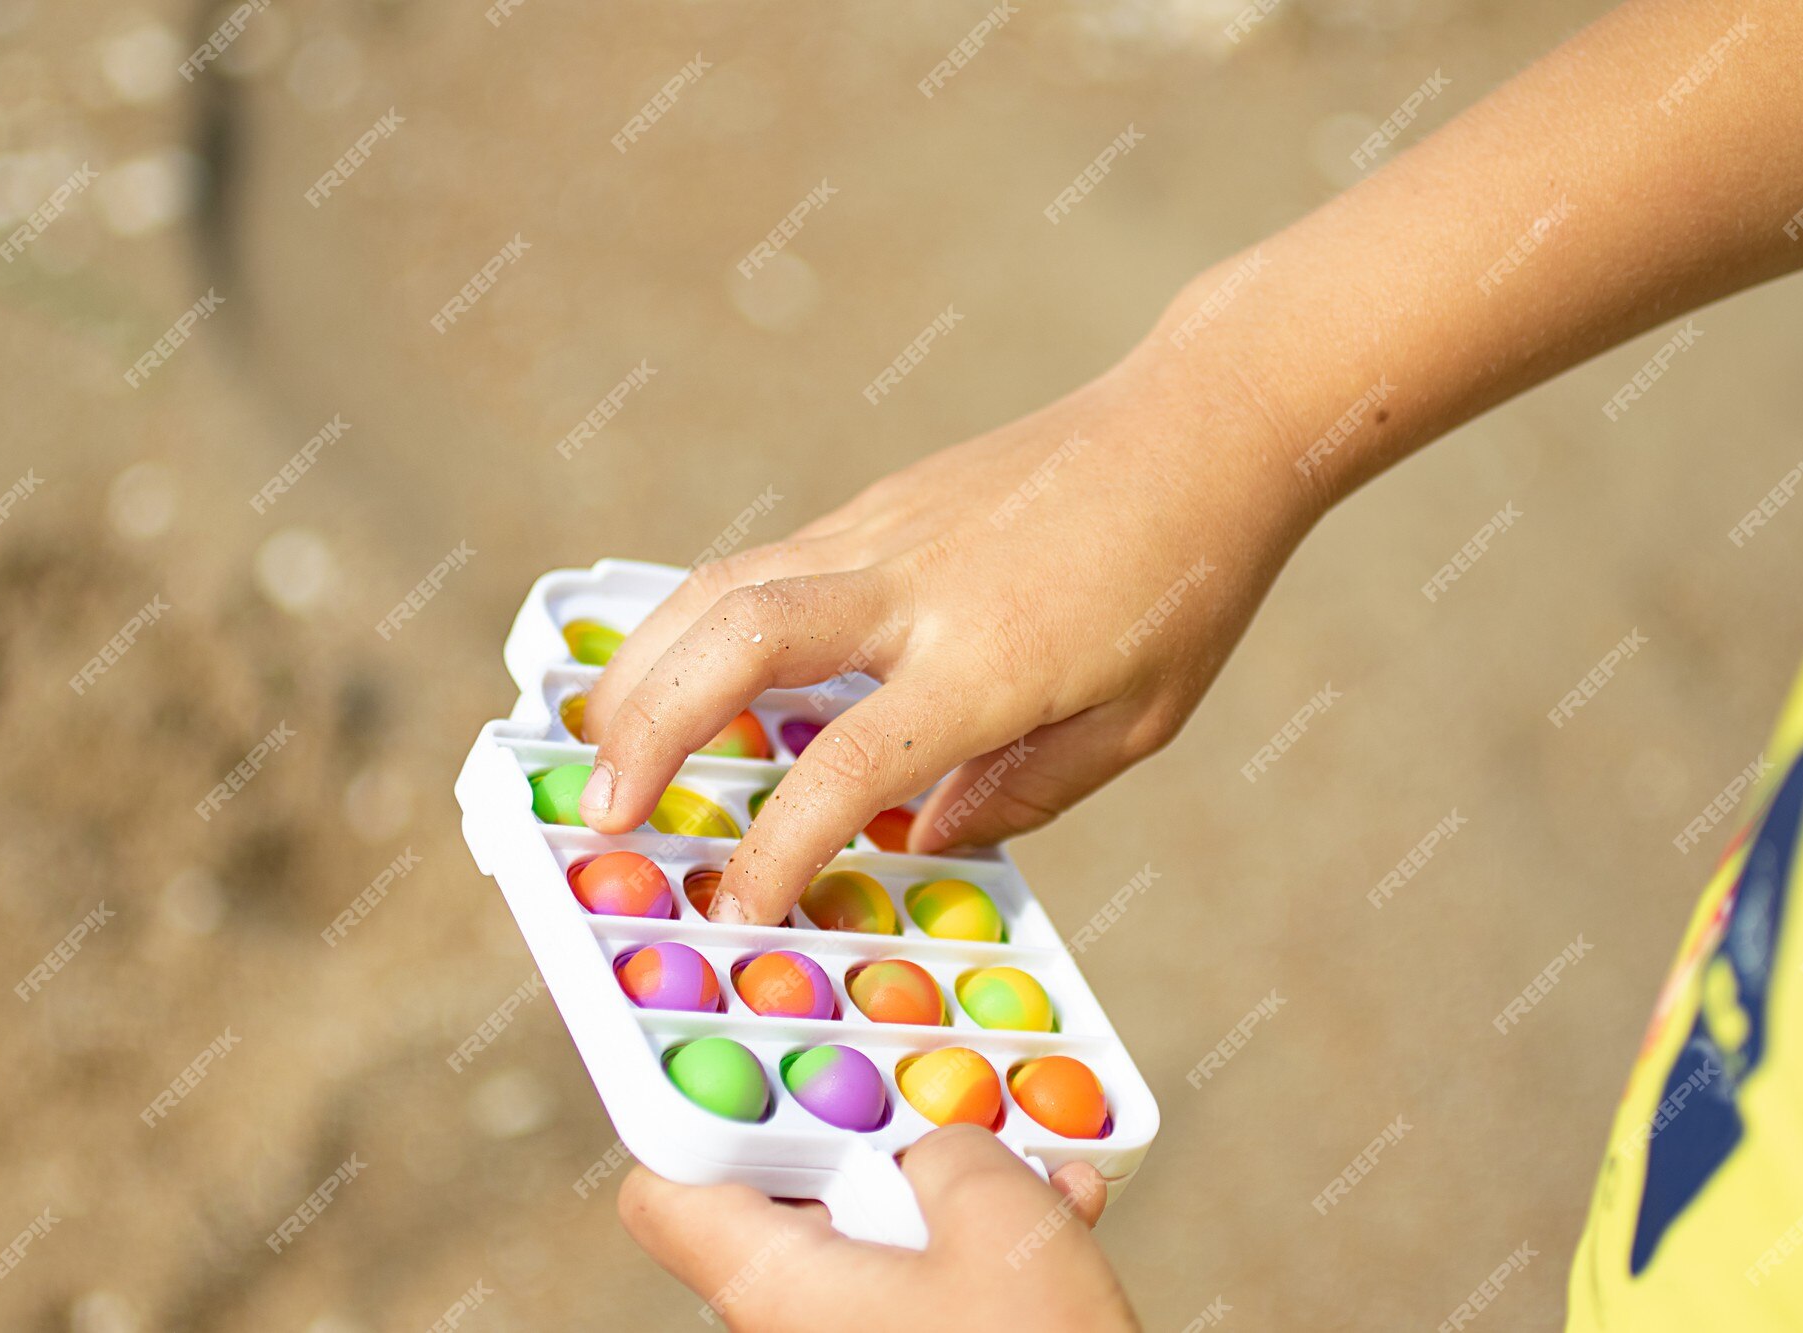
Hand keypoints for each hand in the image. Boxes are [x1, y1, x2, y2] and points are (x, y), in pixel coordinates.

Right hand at [578, 332, 1316, 923]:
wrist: (1200, 426)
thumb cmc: (1185, 585)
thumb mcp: (1135, 723)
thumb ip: (1020, 795)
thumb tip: (913, 837)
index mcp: (985, 659)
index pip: (847, 766)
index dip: (776, 848)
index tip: (738, 908)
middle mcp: (912, 585)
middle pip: (733, 641)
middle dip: (645, 731)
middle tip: (604, 815)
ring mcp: (882, 528)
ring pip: (720, 586)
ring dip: (642, 668)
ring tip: (602, 747)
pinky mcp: (876, 502)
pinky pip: (760, 565)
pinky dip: (697, 624)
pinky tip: (684, 674)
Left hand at [618, 1125, 1136, 1331]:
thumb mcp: (1000, 1217)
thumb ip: (948, 1147)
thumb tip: (938, 1146)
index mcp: (771, 1287)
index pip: (663, 1188)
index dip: (699, 1106)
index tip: (765, 1055)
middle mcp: (788, 1329)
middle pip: (785, 1197)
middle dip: (871, 1135)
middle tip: (931, 1098)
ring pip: (872, 1241)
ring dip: (947, 1190)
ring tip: (1032, 1161)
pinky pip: (918, 1291)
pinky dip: (975, 1249)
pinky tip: (1059, 1213)